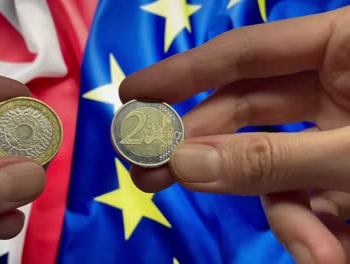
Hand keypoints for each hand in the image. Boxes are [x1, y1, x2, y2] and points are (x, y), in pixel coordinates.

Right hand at [120, 6, 349, 263]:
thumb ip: (271, 158)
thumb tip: (181, 162)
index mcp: (346, 47)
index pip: (243, 53)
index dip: (181, 72)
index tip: (131, 95)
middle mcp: (335, 85)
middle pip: (243, 111)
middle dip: (200, 147)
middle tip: (147, 172)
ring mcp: (338, 132)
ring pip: (273, 165)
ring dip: (280, 211)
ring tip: (316, 252)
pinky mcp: (344, 174)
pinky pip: (305, 196)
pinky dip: (312, 229)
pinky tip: (332, 253)